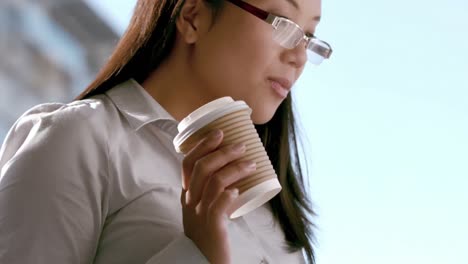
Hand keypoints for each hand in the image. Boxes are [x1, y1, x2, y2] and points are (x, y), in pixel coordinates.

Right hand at [180, 129, 255, 263]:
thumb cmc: (207, 233)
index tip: (219, 132)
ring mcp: (200, 214)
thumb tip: (234, 172)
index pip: (188, 163)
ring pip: (214, 182)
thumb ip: (211, 193)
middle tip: (242, 146)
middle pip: (202, 168)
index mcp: (187, 194)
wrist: (201, 262)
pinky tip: (240, 190)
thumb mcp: (203, 209)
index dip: (203, 145)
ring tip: (252, 164)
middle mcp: (190, 201)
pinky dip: (229, 194)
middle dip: (223, 152)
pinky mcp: (212, 227)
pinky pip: (218, 205)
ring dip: (235, 169)